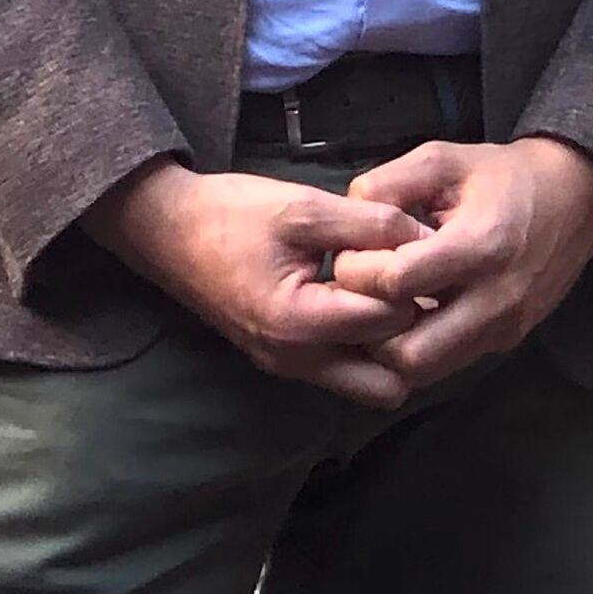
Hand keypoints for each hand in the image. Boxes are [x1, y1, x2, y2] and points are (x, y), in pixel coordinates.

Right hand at [87, 162, 433, 404]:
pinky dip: (360, 346)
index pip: (392, 321)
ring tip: (381, 295)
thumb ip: (370, 223)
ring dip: (386, 349)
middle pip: (389, 385)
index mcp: (300, 322)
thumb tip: (428, 238)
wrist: (165, 229)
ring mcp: (287, 366)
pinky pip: (341, 371)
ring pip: (368, 386)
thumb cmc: (229, 213)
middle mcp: (296, 360)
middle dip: (409, 338)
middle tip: (404, 289)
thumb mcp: (303, 207)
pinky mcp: (282, 360)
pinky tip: (355, 300)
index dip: (408, 283)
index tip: (402, 252)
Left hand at [330, 136, 592, 389]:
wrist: (576, 197)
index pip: (395, 283)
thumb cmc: (502, 176)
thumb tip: (345, 218)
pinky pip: (448, 364)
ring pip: (426, 371)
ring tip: (377, 308)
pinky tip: (406, 316)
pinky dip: (417, 349)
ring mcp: (505, 329)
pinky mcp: (507, 342)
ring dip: (390, 347)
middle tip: (357, 296)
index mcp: (479, 245)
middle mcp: (496, 299)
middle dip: (368, 328)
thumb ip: (387, 183)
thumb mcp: (441, 160)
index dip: (357, 271)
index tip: (351, 253)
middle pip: (408, 352)